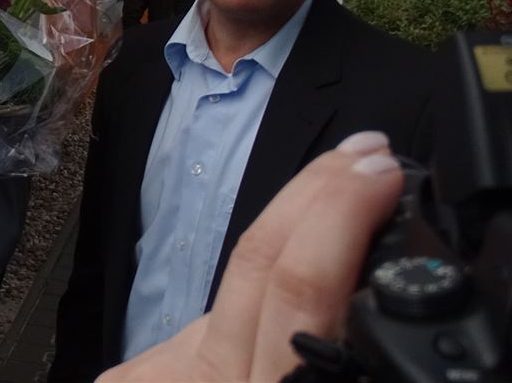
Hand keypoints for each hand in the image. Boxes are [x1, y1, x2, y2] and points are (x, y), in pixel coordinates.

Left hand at [98, 132, 403, 382]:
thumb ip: (341, 358)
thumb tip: (377, 300)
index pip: (299, 282)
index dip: (338, 212)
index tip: (379, 167)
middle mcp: (209, 377)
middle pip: (257, 258)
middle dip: (318, 193)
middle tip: (368, 151)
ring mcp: (158, 374)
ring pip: (232, 287)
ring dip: (288, 240)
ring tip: (336, 199)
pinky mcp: (132, 377)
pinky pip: (201, 329)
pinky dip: (246, 308)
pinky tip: (283, 280)